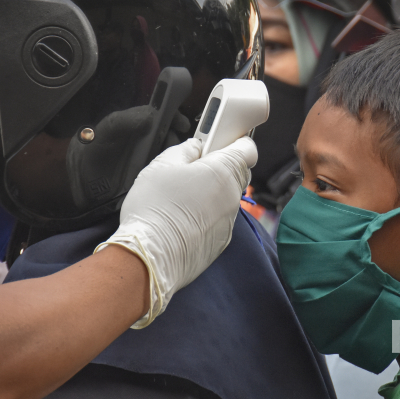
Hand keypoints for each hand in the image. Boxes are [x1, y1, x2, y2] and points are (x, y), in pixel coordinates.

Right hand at [96, 137, 256, 326]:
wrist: (152, 256)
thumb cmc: (155, 209)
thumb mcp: (161, 165)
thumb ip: (185, 150)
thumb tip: (195, 147)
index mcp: (223, 171)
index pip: (247, 149)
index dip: (235, 142)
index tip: (219, 142)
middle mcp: (232, 195)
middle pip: (238, 172)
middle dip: (221, 166)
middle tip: (194, 167)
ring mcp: (230, 220)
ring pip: (227, 197)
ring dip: (212, 192)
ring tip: (182, 196)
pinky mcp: (222, 240)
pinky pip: (220, 219)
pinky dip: (208, 215)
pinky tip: (183, 218)